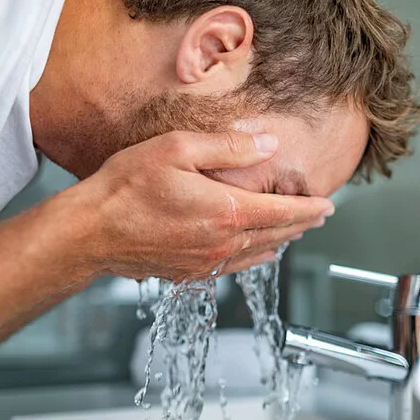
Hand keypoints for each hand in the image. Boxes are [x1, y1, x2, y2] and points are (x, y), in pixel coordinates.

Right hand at [78, 131, 333, 281]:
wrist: (91, 231)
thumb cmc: (127, 187)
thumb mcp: (178, 150)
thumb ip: (229, 147)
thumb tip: (268, 145)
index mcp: (226, 213)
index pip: (284, 213)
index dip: (309, 208)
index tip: (328, 205)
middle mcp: (222, 244)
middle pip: (276, 236)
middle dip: (301, 225)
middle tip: (318, 216)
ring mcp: (205, 263)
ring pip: (257, 254)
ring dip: (280, 242)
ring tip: (294, 232)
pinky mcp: (188, 274)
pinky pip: (233, 267)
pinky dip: (254, 257)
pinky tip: (258, 254)